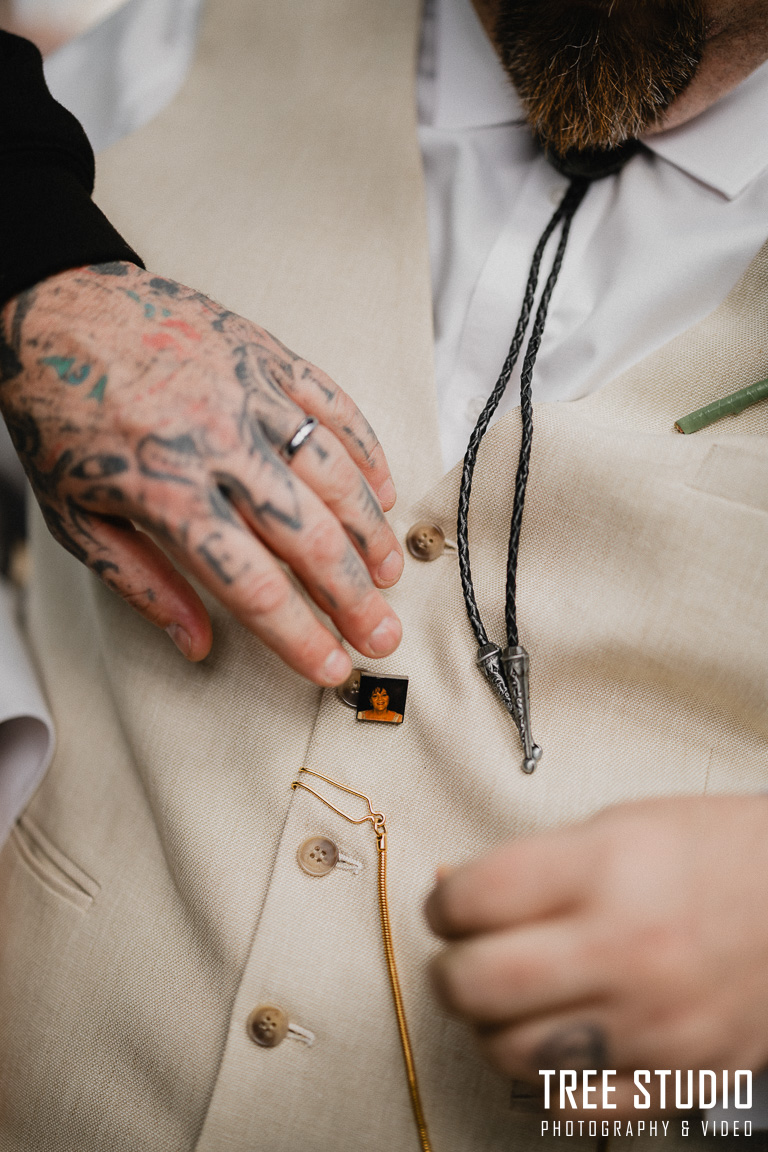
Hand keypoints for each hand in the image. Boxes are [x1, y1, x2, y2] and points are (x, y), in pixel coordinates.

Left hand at [0, 262, 402, 682]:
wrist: (53, 310)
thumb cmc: (60, 419)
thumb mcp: (76, 516)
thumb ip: (141, 584)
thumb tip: (196, 645)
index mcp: (165, 490)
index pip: (249, 582)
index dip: (298, 635)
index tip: (330, 668)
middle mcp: (216, 442)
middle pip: (307, 535)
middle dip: (354, 597)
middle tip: (382, 637)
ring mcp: (247, 392)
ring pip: (333, 472)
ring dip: (371, 531)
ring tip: (389, 572)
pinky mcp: (265, 353)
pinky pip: (333, 403)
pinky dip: (367, 449)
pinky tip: (384, 488)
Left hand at [426, 795, 767, 1115]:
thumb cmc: (714, 852)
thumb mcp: (618, 826)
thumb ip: (531, 864)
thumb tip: (452, 892)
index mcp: (606, 870)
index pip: (476, 899)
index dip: (444, 904)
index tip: (449, 906)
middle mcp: (627, 949)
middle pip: (478, 984)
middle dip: (450, 971)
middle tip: (463, 958)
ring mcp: (654, 1025)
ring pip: (511, 1054)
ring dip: (491, 1027)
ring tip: (510, 1000)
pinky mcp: (677, 1080)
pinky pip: (570, 1104)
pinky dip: (545, 1076)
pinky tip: (557, 1038)